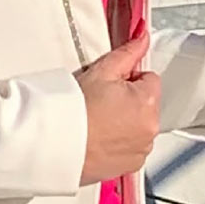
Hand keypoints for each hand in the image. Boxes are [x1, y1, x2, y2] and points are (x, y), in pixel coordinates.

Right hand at [76, 30, 160, 184]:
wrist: (54, 144)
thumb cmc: (74, 108)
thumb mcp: (101, 71)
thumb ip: (128, 53)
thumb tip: (143, 38)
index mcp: (147, 102)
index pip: (150, 79)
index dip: (129, 79)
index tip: (110, 86)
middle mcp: (150, 129)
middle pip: (146, 104)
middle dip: (129, 101)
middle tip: (101, 103)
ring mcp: (141, 150)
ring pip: (139, 126)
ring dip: (126, 123)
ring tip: (97, 122)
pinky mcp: (129, 166)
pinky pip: (131, 148)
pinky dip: (119, 143)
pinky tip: (99, 138)